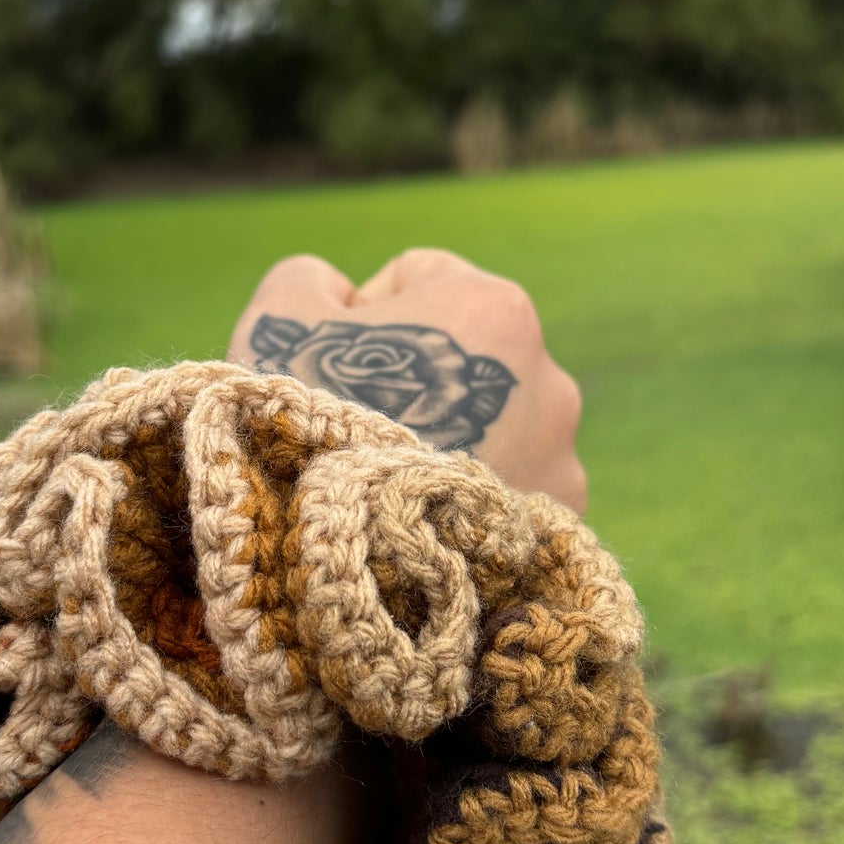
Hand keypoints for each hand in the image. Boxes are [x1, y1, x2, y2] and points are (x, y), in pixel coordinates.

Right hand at [227, 248, 586, 511]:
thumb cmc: (314, 426)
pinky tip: (419, 525)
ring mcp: (562, 456)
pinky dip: (466, 500)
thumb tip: (338, 294)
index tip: (332, 369)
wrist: (352, 563)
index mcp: (492, 307)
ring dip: (446, 440)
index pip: (419, 280)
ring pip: (491, 426)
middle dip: (413, 384)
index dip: (362, 317)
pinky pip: (505, 488)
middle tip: (356, 431)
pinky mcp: (557, 525)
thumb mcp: (280, 319)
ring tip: (387, 487)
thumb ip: (312, 280)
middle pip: (461, 359)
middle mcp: (548, 376)